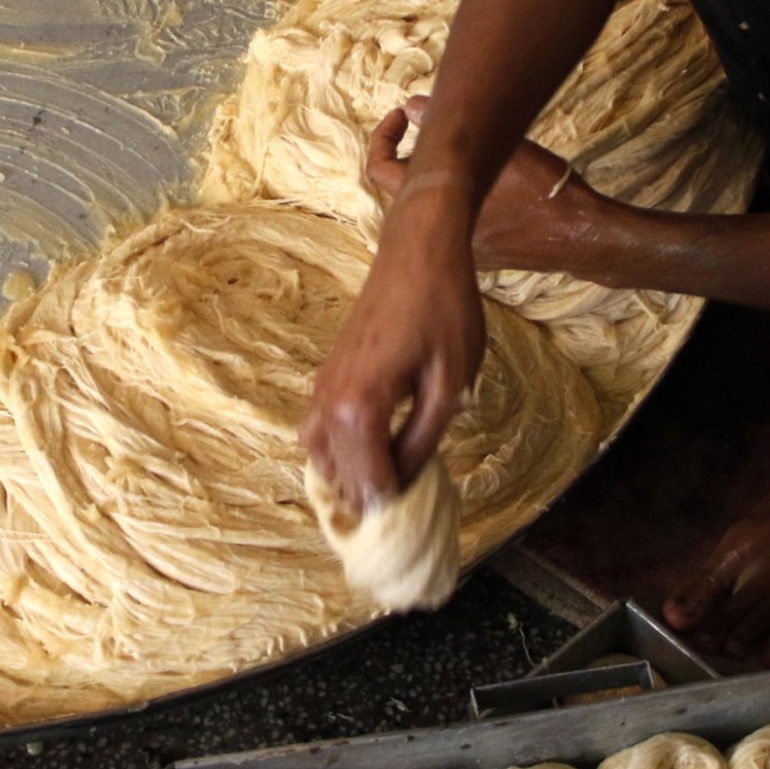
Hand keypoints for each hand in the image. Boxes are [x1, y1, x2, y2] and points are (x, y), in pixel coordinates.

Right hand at [303, 176, 486, 510]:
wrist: (418, 251)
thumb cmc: (443, 310)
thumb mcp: (450, 383)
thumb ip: (424, 438)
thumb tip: (407, 480)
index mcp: (359, 408)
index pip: (368, 482)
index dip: (394, 504)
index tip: (418, 516)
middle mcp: (329, 402)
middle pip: (338, 476)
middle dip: (368, 497)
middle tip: (406, 507)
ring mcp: (322, 387)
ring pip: (319, 455)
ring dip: (348, 476)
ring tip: (389, 483)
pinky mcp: (327, 375)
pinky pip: (319, 430)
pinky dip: (338, 451)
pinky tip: (373, 450)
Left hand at [364, 97, 601, 274]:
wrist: (577, 235)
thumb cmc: (543, 189)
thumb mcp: (499, 147)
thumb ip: (448, 126)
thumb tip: (412, 107)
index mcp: (435, 201)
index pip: (379, 170)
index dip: (383, 136)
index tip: (404, 115)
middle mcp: (437, 231)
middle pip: (400, 187)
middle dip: (411, 153)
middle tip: (435, 129)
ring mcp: (455, 248)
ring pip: (425, 206)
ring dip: (433, 177)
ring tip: (463, 154)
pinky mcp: (477, 256)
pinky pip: (448, 225)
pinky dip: (453, 200)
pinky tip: (483, 185)